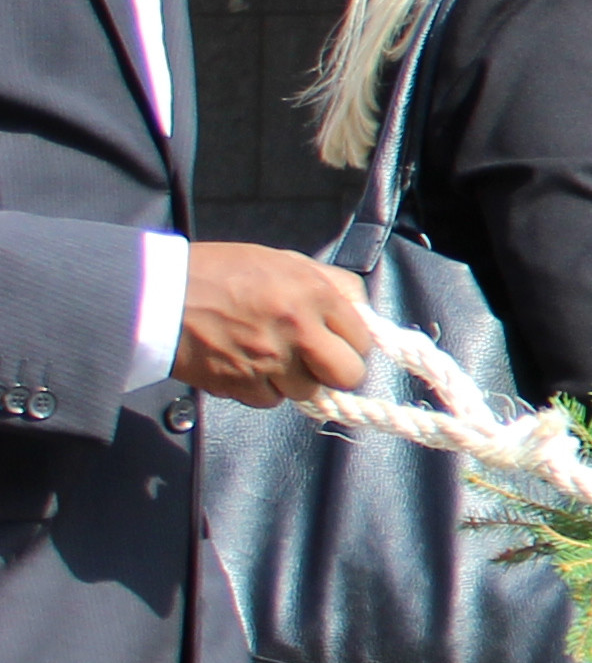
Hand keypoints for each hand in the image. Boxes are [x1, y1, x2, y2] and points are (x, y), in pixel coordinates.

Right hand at [176, 246, 373, 404]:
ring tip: (270, 356)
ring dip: (295, 380)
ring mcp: (270, 362)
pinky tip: (246, 365)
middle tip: (317, 361)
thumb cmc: (219, 272)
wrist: (157, 294)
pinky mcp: (241, 385)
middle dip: (337, 372)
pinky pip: (270, 400)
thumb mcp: (283, 261)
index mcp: (313, 295)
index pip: (363, 338)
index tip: (338, 341)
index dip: (351, 342)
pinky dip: (263, 388)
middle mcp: (298, 331)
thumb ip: (328, 284)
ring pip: (307, 391)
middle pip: (349, 375)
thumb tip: (360, 309)